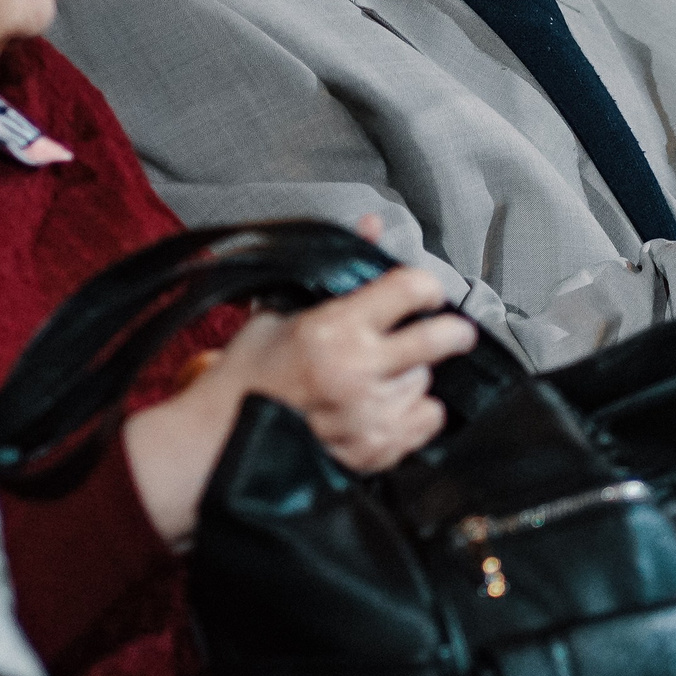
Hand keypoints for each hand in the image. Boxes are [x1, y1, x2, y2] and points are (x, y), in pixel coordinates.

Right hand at [123, 263, 475, 542]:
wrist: (222, 439)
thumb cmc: (248, 372)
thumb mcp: (282, 308)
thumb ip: (336, 267)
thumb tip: (372, 224)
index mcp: (335, 328)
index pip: (409, 289)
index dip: (425, 285)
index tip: (425, 292)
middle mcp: (358, 370)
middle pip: (438, 340)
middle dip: (452, 332)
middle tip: (453, 331)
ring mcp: (369, 416)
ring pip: (426, 382)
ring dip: (414, 375)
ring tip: (385, 376)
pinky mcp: (374, 451)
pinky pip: (425, 422)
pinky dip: (415, 413)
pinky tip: (388, 406)